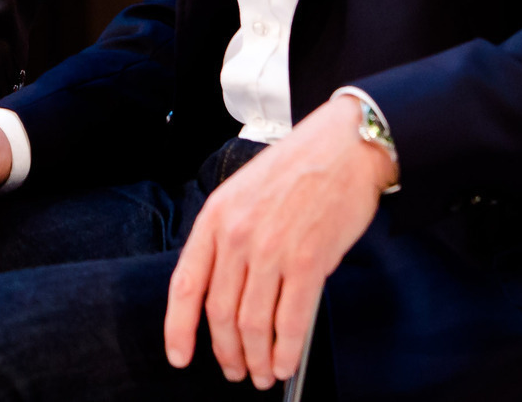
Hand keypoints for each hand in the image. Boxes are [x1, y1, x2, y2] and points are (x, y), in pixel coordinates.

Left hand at [164, 97, 395, 387]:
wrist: (343, 147)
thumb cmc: (294, 169)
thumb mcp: (241, 193)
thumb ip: (228, 239)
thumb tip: (226, 294)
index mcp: (215, 218)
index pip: (185, 284)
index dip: (178, 328)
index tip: (179, 357)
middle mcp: (238, 236)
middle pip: (220, 312)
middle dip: (226, 351)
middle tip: (235, 370)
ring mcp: (272, 250)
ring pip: (253, 323)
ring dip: (258, 358)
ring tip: (263, 374)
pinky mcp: (309, 261)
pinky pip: (291, 321)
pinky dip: (288, 351)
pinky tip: (287, 363)